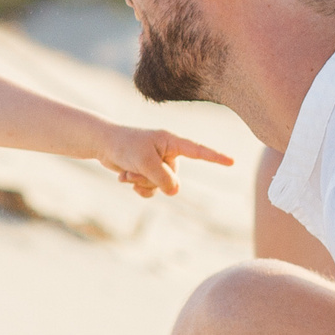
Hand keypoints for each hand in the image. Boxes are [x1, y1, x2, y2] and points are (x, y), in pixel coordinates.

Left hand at [99, 127, 233, 197]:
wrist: (103, 144)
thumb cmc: (124, 146)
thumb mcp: (144, 162)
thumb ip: (162, 178)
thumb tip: (175, 192)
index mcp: (172, 142)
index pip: (198, 151)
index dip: (215, 157)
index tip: (232, 162)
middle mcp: (168, 153)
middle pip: (171, 179)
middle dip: (150, 179)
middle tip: (133, 168)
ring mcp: (159, 164)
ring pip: (160, 187)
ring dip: (141, 183)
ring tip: (127, 171)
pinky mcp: (149, 172)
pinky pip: (151, 190)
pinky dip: (138, 186)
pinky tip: (125, 176)